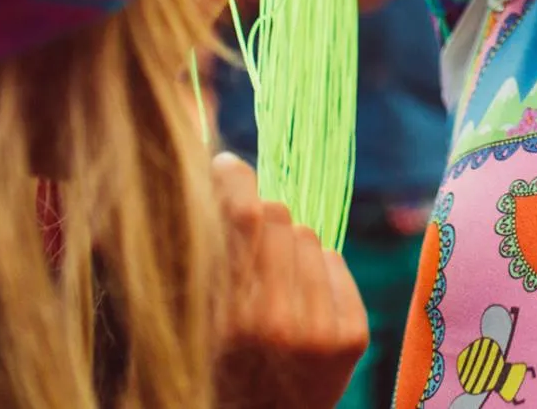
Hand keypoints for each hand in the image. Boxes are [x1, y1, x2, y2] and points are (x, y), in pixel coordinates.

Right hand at [213, 154, 366, 408]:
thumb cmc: (210, 368)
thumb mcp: (185, 321)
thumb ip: (195, 258)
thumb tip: (213, 172)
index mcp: (224, 314)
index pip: (243, 213)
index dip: (234, 177)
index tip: (226, 166)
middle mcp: (275, 320)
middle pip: (277, 215)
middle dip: (260, 221)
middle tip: (246, 245)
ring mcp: (318, 330)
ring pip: (309, 235)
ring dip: (289, 248)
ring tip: (270, 285)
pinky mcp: (351, 337)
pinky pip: (335, 260)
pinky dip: (318, 271)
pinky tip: (298, 302)